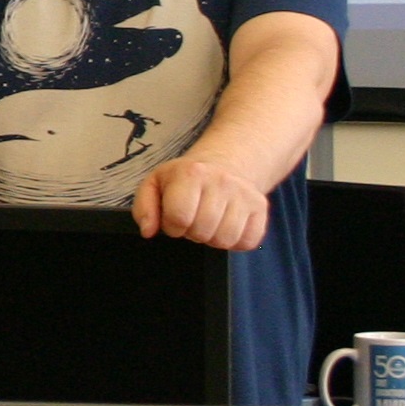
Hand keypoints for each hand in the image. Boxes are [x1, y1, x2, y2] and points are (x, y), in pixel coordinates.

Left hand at [133, 155, 267, 250]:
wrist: (223, 164)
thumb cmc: (185, 179)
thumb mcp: (155, 184)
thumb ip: (144, 208)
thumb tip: (148, 231)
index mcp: (191, 173)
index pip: (179, 217)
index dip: (172, 226)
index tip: (174, 219)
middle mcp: (221, 181)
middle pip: (203, 231)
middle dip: (192, 233)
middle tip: (193, 219)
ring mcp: (244, 193)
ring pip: (226, 239)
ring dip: (213, 238)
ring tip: (209, 222)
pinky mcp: (260, 207)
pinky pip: (249, 241)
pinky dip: (236, 241)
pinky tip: (226, 225)